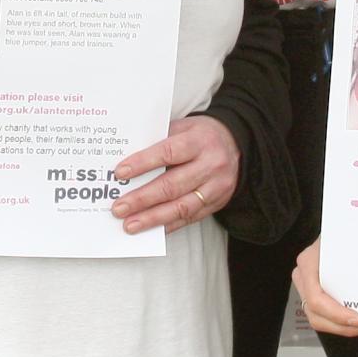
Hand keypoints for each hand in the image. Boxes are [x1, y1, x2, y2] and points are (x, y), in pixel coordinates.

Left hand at [111, 114, 238, 233]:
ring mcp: (216, 187)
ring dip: (153, 218)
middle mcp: (210, 164)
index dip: (142, 163)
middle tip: (119, 208)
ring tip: (130, 224)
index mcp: (199, 141)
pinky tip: (151, 229)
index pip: (167, 152)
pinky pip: (190, 218)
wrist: (238, 146)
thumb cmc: (202, 136)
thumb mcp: (184, 127)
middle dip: (142, 198)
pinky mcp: (217, 204)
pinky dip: (168, 225)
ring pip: (181, 207)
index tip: (120, 173)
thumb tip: (127, 161)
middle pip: (172, 185)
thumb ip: (159, 140)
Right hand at [292, 239, 357, 336]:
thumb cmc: (342, 231)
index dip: (337, 314)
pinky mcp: (316, 294)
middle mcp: (303, 277)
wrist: (337, 226)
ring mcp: (307, 287)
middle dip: (343, 326)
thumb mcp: (348, 236)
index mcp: (308, 263)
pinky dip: (342, 322)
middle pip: (316, 315)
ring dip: (344, 328)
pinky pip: (325, 316)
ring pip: (320, 320)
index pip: (316, 299)